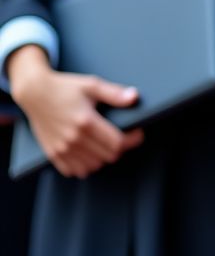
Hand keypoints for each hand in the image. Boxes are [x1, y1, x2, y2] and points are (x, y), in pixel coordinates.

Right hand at [9, 49, 142, 178]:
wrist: (35, 93)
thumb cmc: (65, 87)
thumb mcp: (92, 85)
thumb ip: (115, 93)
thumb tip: (134, 97)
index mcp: (86, 121)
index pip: (117, 143)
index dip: (133, 140)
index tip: (138, 133)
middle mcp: (73, 138)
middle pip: (108, 157)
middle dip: (121, 148)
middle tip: (124, 137)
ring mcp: (61, 148)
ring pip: (92, 166)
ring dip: (104, 158)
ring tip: (107, 144)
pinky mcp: (52, 153)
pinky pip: (73, 171)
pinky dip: (85, 166)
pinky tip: (90, 153)